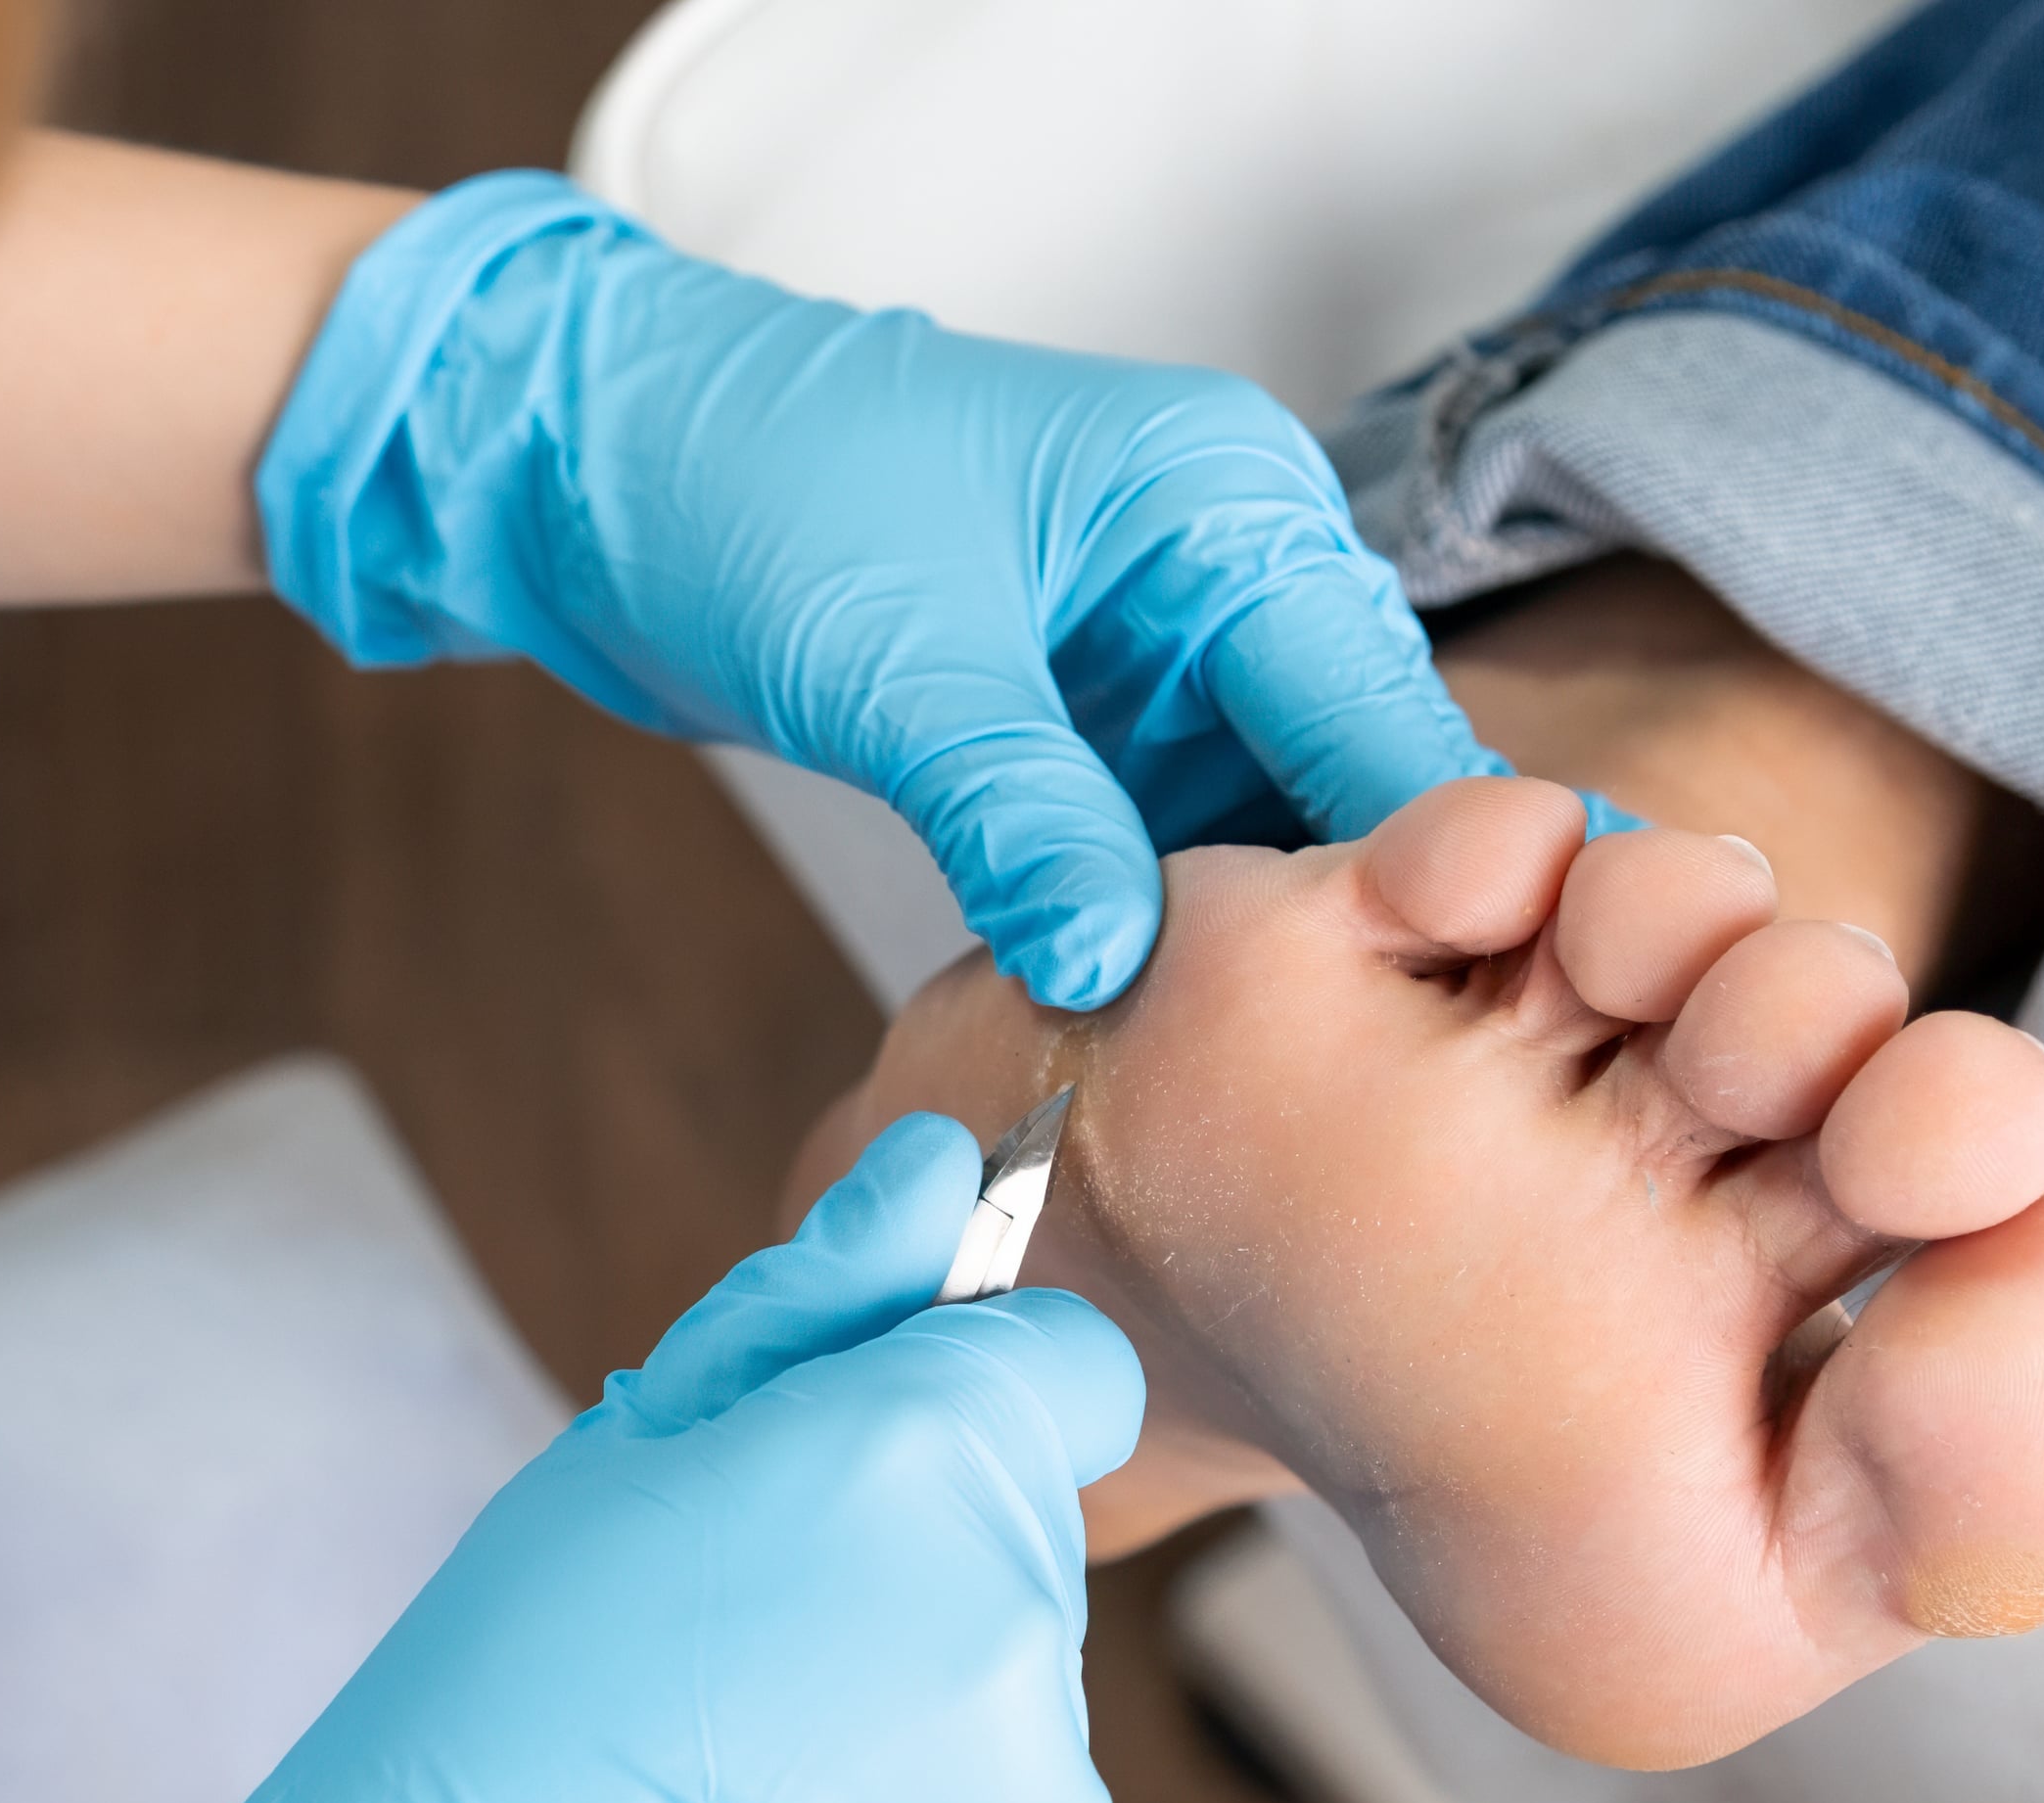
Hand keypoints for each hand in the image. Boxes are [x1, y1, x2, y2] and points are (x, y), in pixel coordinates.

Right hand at [0, 1117, 1143, 1802]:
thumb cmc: (471, 1741)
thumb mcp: (605, 1476)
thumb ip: (803, 1313)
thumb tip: (935, 1175)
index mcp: (912, 1466)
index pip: (1059, 1376)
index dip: (952, 1414)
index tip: (848, 1491)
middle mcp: (1021, 1632)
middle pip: (1014, 1564)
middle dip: (897, 1602)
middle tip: (706, 1701)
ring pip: (1009, 1740)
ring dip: (901, 1769)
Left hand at [257, 174, 1505, 1010]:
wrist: (592, 463)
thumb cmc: (741, 485)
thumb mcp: (897, 660)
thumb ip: (1018, 813)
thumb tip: (1115, 963)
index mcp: (1222, 505)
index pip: (1374, 709)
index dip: (1420, 866)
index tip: (1450, 1020)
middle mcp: (1218, 573)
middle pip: (1339, 785)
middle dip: (1334, 929)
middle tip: (1353, 1095)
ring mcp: (1149, 658)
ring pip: (1249, 840)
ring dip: (1232, 954)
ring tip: (1247, 1098)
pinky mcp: (1074, 729)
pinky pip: (1151, 854)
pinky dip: (1142, 936)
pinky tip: (1139, 1042)